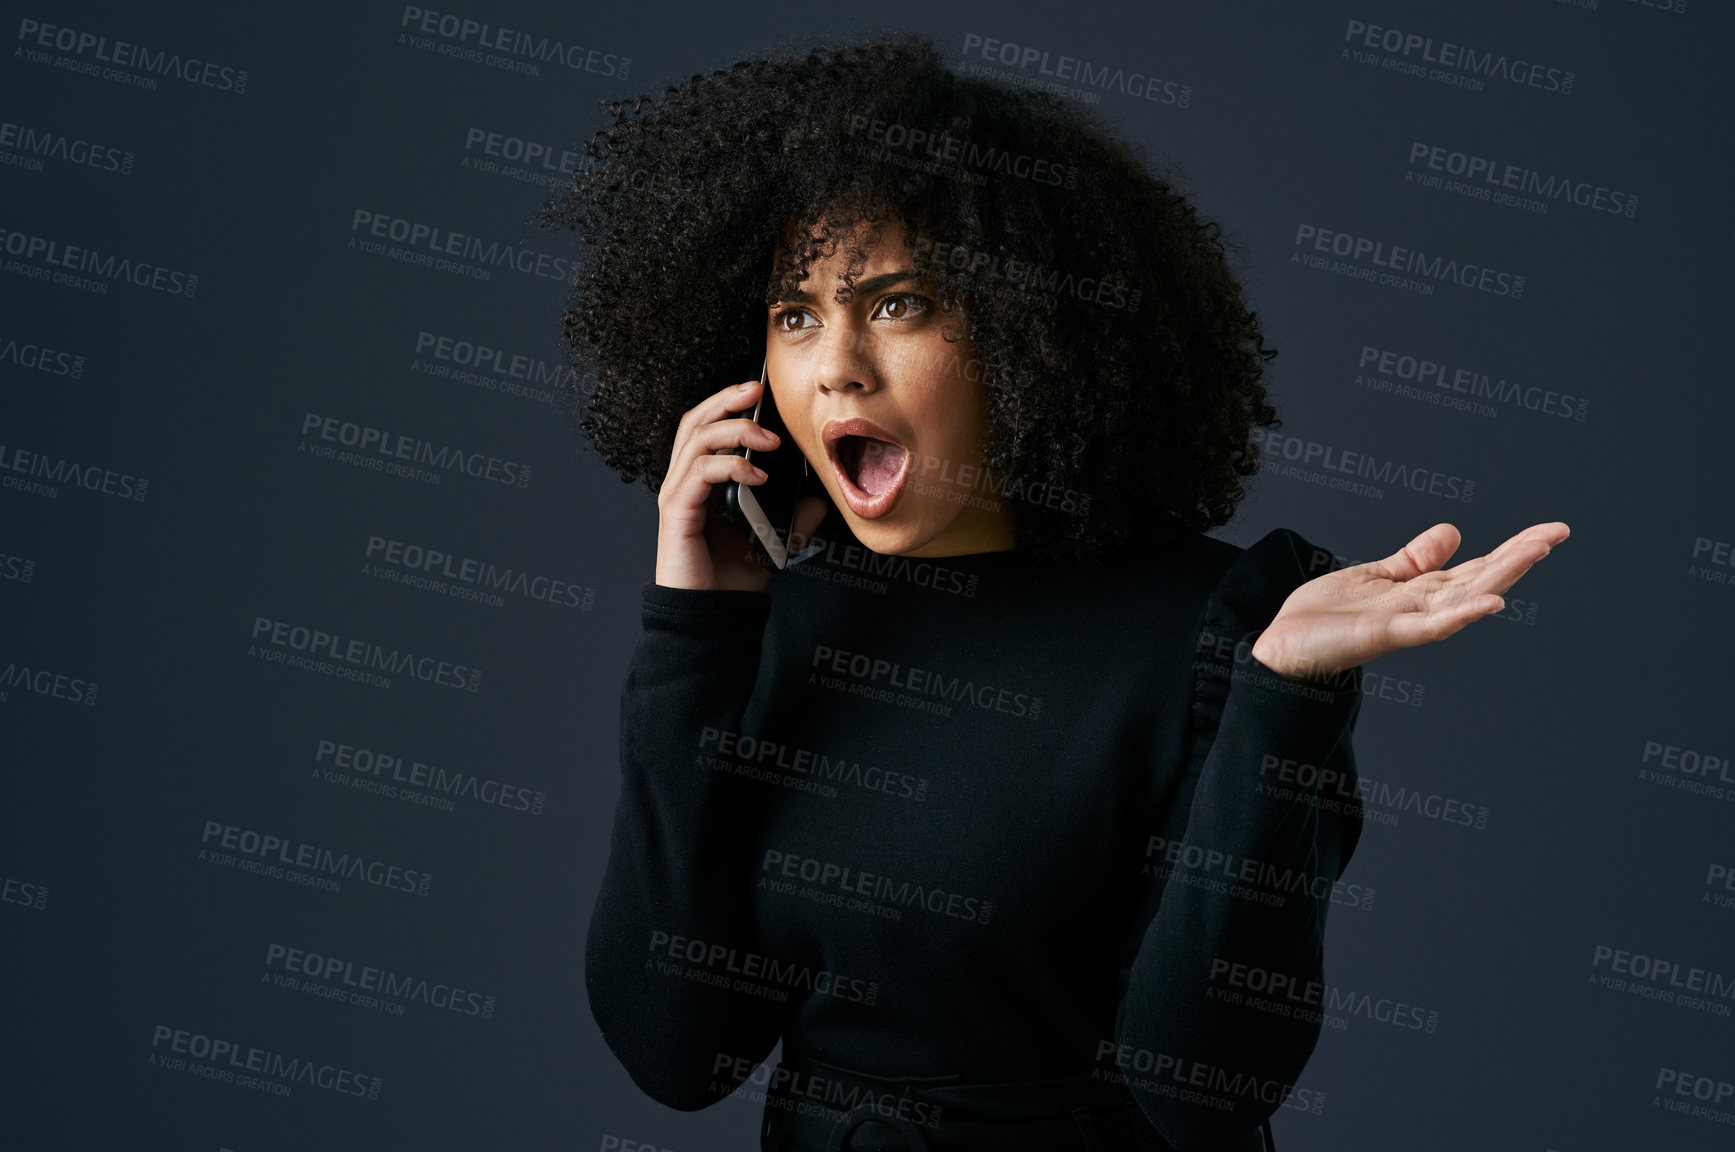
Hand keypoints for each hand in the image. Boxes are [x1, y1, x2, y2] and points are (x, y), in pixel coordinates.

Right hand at [655, 375, 828, 591]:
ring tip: (768, 438)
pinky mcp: (677, 513)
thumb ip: (793, 517)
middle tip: (757, 390)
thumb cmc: (729, 579)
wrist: (711, 616)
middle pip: (694, 422)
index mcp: (698, 483)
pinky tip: (757, 474)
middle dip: (725, 400)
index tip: (759, 391)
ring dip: (735, 430)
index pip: (705, 427)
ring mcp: (676, 496)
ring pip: (696, 440)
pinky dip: (730, 466)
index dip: (727, 403)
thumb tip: (820, 499)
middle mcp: (682, 483)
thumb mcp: (771, 540)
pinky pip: (700, 474)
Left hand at [1249, 522, 1569, 683]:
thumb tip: (1454, 531)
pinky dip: (1463, 615)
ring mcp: (1409, 623)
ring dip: (1503, 575)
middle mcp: (1423, 608)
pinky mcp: (1388, 635)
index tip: (1549, 530)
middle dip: (1520, 556)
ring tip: (1537, 551)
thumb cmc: (1325, 617)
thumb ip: (1414, 558)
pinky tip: (1492, 604)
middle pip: (1481, 578)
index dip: (1512, 548)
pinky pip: (1433, 627)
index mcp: (1421, 592)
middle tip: (1558, 532)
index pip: (1476, 566)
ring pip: (1466, 597)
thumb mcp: (1376, 575)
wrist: (1283, 647)